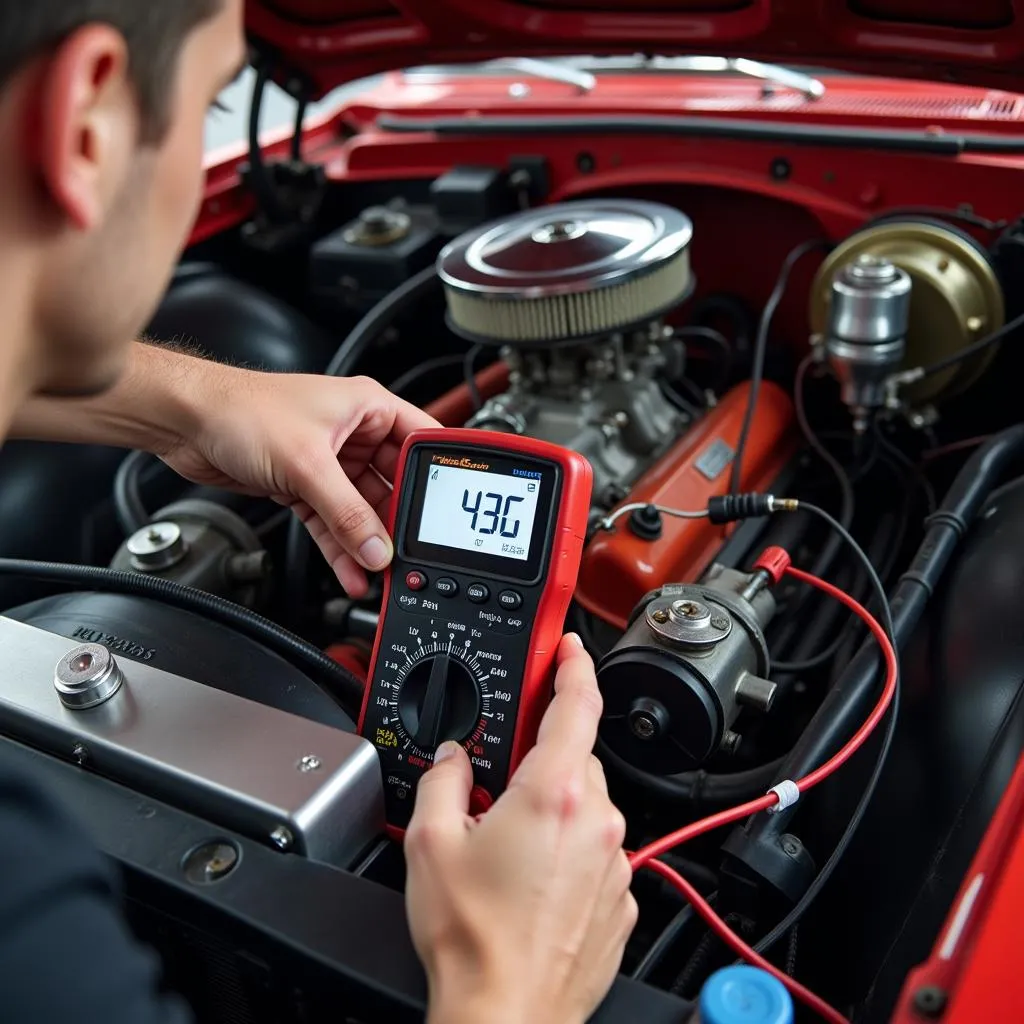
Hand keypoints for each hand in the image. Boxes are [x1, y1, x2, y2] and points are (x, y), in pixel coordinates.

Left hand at [160, 367, 437, 596]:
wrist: (186, 423)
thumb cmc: (241, 410)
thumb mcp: (307, 464)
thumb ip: (346, 512)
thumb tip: (378, 547)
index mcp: (368, 407)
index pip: (421, 442)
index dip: (435, 477)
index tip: (443, 514)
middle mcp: (354, 433)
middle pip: (393, 485)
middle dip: (396, 523)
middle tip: (406, 554)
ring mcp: (330, 462)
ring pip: (360, 511)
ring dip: (366, 543)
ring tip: (376, 572)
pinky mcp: (305, 486)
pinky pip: (333, 523)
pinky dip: (340, 547)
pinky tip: (350, 570)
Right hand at [404, 635, 636, 1023]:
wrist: (507, 1013)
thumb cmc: (474, 938)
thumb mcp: (430, 842)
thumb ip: (443, 780)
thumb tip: (453, 759)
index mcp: (555, 792)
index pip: (578, 703)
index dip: (573, 665)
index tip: (568, 648)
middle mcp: (596, 820)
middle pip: (575, 758)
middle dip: (540, 763)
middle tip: (498, 795)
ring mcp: (614, 861)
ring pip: (586, 807)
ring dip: (553, 812)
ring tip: (508, 854)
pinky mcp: (620, 898)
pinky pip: (596, 853)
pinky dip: (569, 854)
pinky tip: (531, 886)